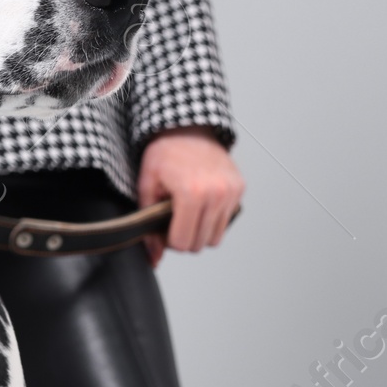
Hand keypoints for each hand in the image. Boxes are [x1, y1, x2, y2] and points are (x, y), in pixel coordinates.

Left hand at [137, 130, 243, 265]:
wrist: (187, 128)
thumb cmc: (165, 154)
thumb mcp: (147, 187)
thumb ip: (148, 225)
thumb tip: (154, 258)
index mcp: (192, 193)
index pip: (183, 243)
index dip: (170, 240)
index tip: (164, 227)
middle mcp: (217, 194)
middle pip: (201, 244)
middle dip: (185, 238)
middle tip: (175, 219)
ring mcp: (231, 191)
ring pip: (217, 236)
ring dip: (201, 230)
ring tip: (189, 212)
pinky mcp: (240, 188)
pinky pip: (227, 219)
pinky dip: (214, 217)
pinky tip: (202, 202)